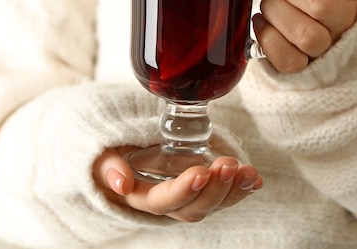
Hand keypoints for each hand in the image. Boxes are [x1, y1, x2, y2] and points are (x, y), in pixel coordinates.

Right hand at [93, 146, 262, 222]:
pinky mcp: (204, 189)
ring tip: (248, 172)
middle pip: (193, 208)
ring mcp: (188, 197)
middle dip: (215, 189)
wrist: (125, 149)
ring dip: (233, 190)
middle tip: (228, 165)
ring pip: (212, 205)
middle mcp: (168, 202)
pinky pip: (224, 196)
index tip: (200, 172)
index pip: (163, 201)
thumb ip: (108, 166)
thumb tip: (122, 182)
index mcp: (141, 196)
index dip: (183, 190)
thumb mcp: (102, 155)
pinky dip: (242, 189)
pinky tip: (255, 179)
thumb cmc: (113, 151)